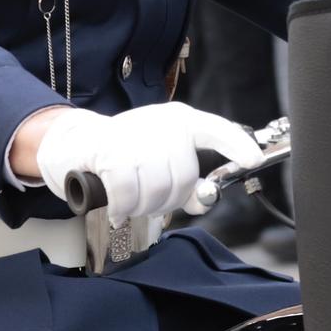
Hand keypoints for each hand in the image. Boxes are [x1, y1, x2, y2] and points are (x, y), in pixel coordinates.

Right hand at [29, 101, 263, 224]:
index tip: (253, 159)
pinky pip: (128, 192)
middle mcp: (163, 123)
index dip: (237, 146)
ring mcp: (136, 134)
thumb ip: (184, 180)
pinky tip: (117, 209)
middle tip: (150, 204)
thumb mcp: (159, 162)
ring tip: (131, 204)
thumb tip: (202, 201)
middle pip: (185, 176)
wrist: (76, 144)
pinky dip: (123, 208)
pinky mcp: (110, 150)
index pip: (217, 130)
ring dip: (144, 207)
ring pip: (158, 187)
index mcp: (181, 121)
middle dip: (169, 201)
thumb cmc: (125, 156)